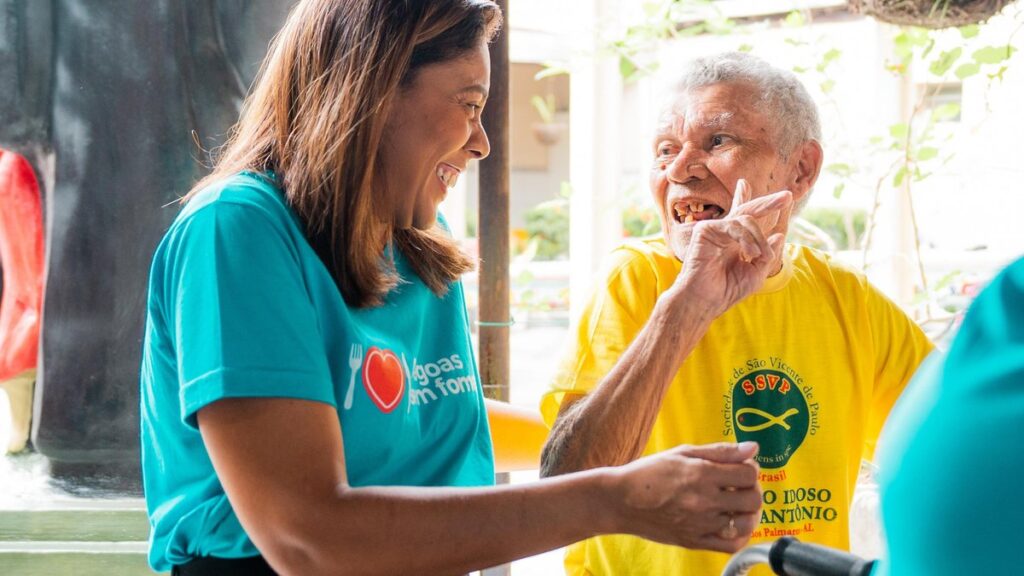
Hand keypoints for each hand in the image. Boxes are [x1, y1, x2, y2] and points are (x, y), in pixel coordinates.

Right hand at [609, 442, 761, 552]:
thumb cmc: (649, 473)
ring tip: (736, 505)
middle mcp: (704, 500)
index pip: (749, 474)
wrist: (621, 501)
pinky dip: (739, 535)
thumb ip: (720, 451)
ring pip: (746, 523)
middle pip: (753, 499)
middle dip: (751, 490)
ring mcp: (701, 524)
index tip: (740, 468)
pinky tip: (731, 523)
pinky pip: (731, 545)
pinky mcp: (695, 541)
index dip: (750, 468)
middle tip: (738, 486)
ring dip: (748, 513)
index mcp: (702, 474)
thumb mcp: (682, 453)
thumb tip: (753, 448)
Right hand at [670, 180, 791, 317]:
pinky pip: (735, 225)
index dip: (749, 200)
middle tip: (787, 196)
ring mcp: (713, 229)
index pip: (743, 216)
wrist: (704, 300)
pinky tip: (750, 253)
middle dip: (768, 204)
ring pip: (746, 219)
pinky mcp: (705, 230)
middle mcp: (724, 232)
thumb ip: (767, 254)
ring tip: (759, 255)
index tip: (752, 187)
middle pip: (747, 210)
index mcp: (733, 241)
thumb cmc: (726, 291)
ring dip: (758, 238)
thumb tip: (779, 235)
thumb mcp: (755, 273)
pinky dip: (747, 239)